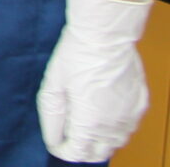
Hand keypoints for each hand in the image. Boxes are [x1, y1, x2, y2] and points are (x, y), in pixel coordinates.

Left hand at [37, 0, 151, 161]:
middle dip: (81, 149)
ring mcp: (130, 116)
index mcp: (90, 123)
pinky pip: (128, 126)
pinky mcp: (140, 105)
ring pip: (115, 142)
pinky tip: (103, 110)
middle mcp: (114, 126)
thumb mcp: (53, 86)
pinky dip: (115, 126)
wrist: (106, 36)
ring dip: (99, 138)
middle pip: (98, 154)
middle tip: (69, 133)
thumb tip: (52, 139)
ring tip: (84, 120)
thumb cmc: (77, 56)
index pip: (77, 153)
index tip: (55, 140)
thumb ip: (52, 117)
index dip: (62, 149)